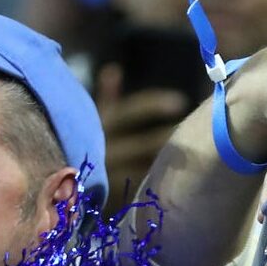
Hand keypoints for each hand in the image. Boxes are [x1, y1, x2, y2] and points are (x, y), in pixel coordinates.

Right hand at [96, 63, 190, 213]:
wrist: (61, 184)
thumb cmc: (87, 145)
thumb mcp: (96, 121)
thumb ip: (108, 98)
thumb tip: (114, 70)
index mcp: (102, 126)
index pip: (130, 110)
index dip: (155, 104)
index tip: (180, 101)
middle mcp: (106, 148)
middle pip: (146, 142)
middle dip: (172, 139)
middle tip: (204, 134)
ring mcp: (112, 173)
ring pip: (148, 167)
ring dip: (173, 164)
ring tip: (201, 158)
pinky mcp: (117, 195)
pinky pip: (146, 190)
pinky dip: (166, 184)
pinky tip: (187, 183)